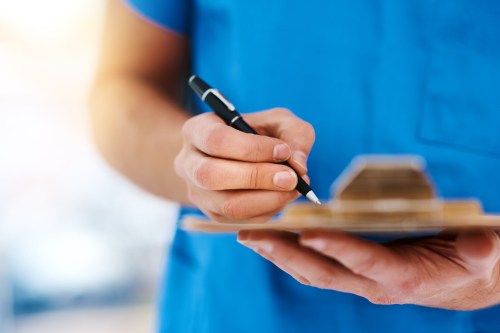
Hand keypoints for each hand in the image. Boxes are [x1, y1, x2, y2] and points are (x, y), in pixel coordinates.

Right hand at [174, 108, 314, 221]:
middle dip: (257, 178)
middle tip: (291, 178)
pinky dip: (266, 211)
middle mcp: (188, 163)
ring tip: (293, 189)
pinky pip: (239, 220)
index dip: (252, 148)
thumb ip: (294, 134)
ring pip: (226, 205)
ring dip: (266, 199)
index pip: (217, 140)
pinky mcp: (212, 214)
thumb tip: (298, 165)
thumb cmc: (258, 133)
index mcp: (196, 131)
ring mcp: (197, 193)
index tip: (284, 151)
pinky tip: (282, 197)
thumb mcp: (277, 121)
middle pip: (212, 176)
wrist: (237, 155)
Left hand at [238, 228, 499, 309]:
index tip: (308, 234)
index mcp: (404, 277)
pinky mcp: (351, 272)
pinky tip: (269, 238)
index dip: (339, 250)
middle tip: (252, 234)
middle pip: (322, 272)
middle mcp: (373, 283)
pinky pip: (314, 267)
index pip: (365, 263)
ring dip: (278, 254)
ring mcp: (359, 280)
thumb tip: (481, 242)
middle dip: (285, 254)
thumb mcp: (483, 254)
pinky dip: (288, 253)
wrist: (462, 280)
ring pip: (311, 271)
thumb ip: (479, 250)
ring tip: (247, 235)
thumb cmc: (470, 263)